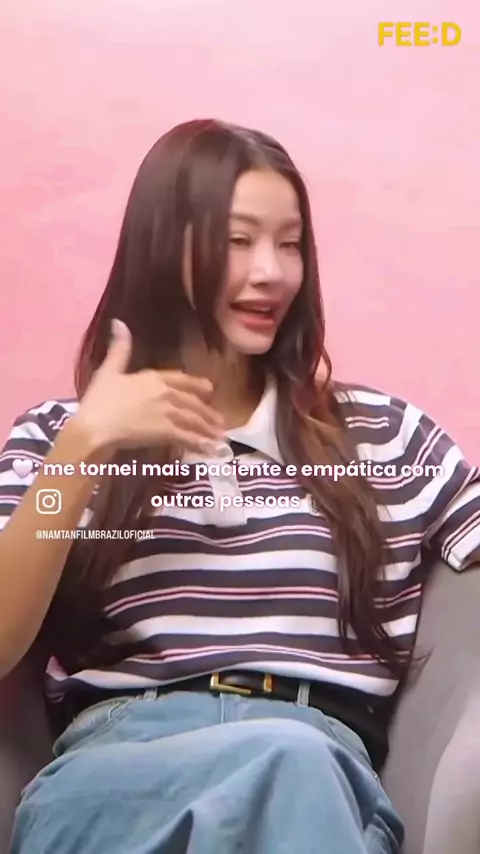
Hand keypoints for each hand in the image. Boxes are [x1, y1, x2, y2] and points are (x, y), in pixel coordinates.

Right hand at [72, 319, 223, 453]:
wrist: (95, 426)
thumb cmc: (98, 400)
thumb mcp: (108, 370)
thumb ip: (119, 349)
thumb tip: (118, 322)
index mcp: (153, 377)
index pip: (182, 379)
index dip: (197, 386)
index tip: (210, 390)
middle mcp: (165, 393)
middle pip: (193, 402)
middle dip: (207, 413)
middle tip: (219, 423)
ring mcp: (168, 413)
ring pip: (194, 420)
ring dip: (207, 429)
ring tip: (218, 438)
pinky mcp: (166, 432)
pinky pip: (188, 437)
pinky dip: (200, 443)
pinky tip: (208, 450)